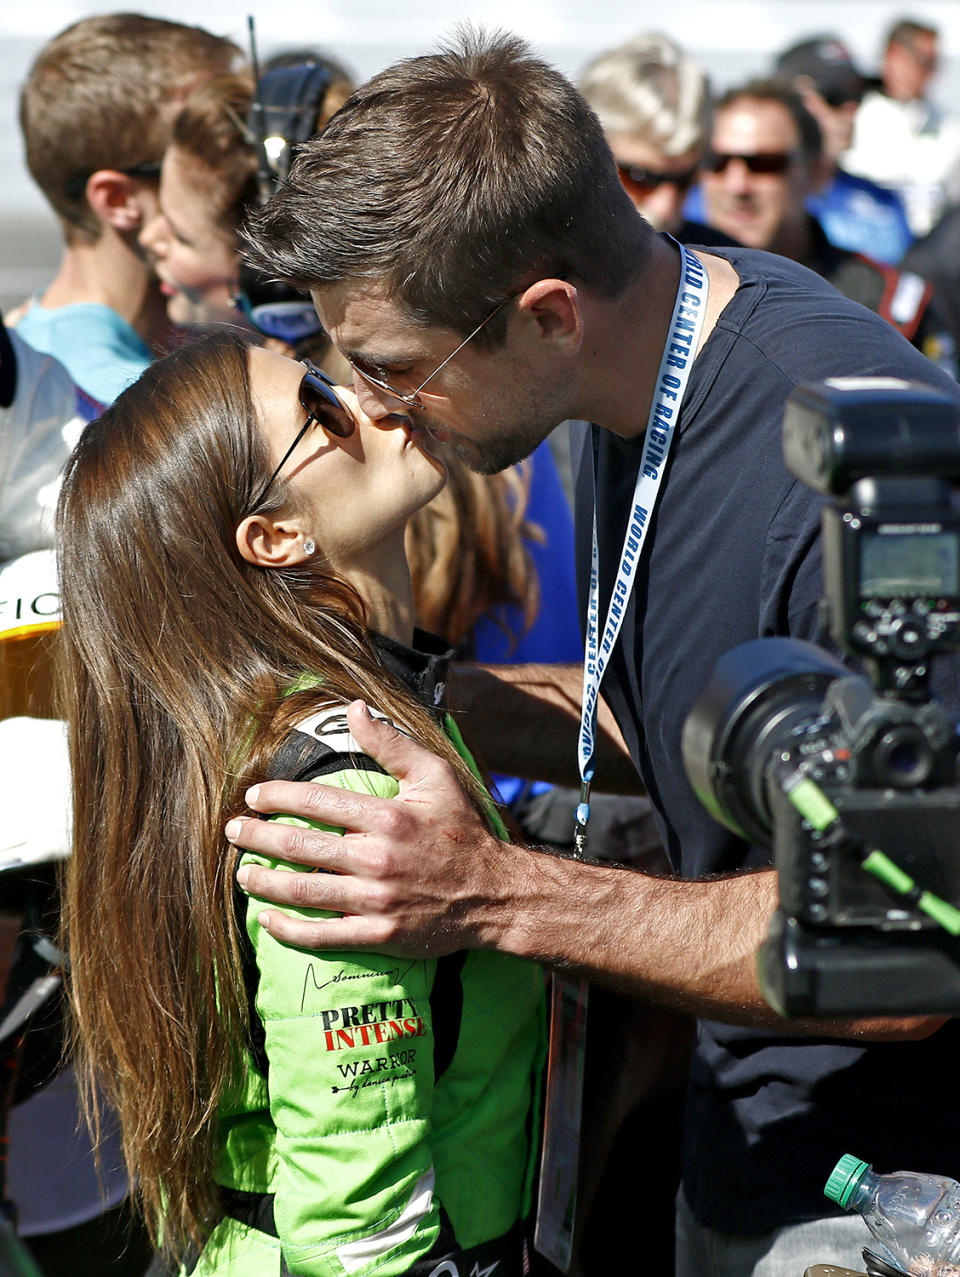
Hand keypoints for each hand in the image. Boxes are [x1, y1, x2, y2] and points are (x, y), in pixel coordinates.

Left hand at [227, 700, 516, 955]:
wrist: (495, 895)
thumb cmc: (463, 830)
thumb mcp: (435, 776)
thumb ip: (391, 744)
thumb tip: (354, 709)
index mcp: (387, 817)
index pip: (315, 802)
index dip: (277, 797)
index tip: (254, 796)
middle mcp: (376, 859)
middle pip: (299, 846)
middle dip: (257, 837)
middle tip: (232, 832)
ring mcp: (375, 900)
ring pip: (302, 891)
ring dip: (263, 882)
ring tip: (242, 873)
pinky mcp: (378, 934)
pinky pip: (321, 935)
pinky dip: (288, 929)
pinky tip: (267, 919)